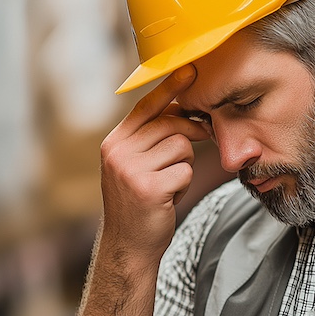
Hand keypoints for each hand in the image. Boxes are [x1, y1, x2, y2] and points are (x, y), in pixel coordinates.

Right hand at [98, 66, 211, 263]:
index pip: (146, 106)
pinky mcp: (149, 188)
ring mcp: (131, 170)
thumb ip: (151, 139)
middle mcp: (118, 152)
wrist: (128, 246)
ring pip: (182, 147)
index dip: (170, 87)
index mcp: (114, 143)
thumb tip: (184, 110)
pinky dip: (184, 184)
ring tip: (168, 183)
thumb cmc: (138, 204)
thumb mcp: (136, 166)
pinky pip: (185, 170)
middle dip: (191, 133)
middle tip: (201, 141)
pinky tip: (169, 198)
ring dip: (184, 166)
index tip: (190, 70)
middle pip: (171, 124)